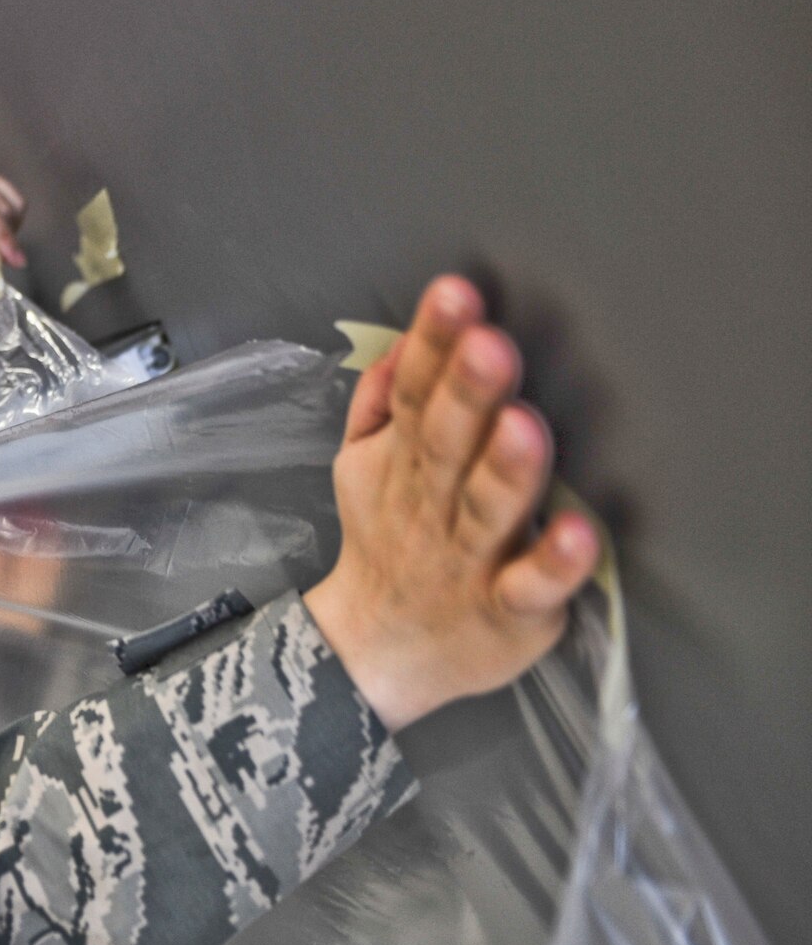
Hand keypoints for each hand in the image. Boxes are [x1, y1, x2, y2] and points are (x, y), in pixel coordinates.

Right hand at [303, 277, 600, 730]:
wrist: (378, 651)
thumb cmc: (389, 541)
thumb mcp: (363, 467)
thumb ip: (379, 405)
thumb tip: (398, 346)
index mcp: (404, 461)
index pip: (413, 393)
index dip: (432, 343)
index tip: (455, 292)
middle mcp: (433, 504)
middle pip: (446, 443)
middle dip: (467, 394)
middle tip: (490, 346)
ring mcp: (467, 559)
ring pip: (486, 509)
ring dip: (505, 470)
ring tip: (525, 427)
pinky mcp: (506, 611)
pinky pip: (529, 587)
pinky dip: (553, 564)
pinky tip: (581, 534)